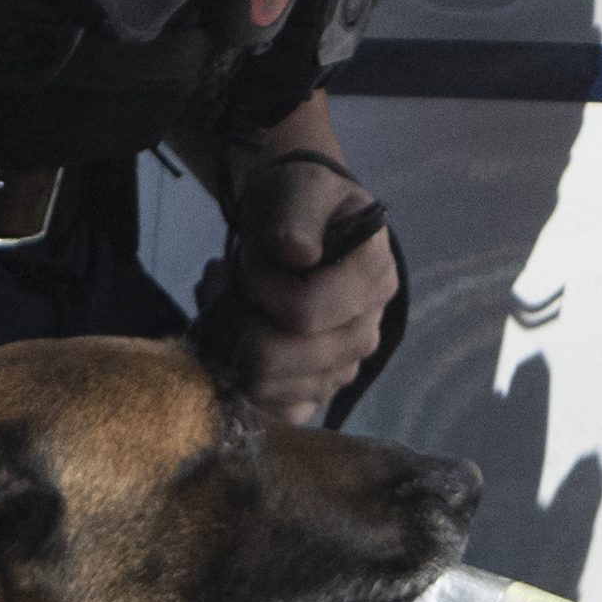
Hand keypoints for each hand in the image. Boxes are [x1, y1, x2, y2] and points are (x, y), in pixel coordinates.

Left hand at [211, 152, 397, 419]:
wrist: (302, 223)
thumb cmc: (302, 203)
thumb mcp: (303, 188)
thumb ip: (300, 214)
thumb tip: (297, 253)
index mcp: (373, 278)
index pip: (305, 311)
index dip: (261, 287)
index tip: (252, 260)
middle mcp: (366, 330)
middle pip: (282, 359)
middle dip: (239, 321)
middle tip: (229, 284)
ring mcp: (344, 366)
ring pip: (271, 388)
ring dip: (232, 346)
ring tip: (230, 303)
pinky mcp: (320, 389)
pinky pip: (281, 412)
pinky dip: (244, 381)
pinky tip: (239, 340)